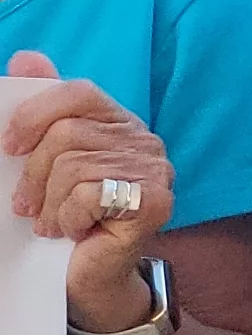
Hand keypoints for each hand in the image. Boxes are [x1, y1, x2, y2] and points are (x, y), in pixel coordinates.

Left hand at [7, 54, 175, 325]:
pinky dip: (70, 218)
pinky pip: (90, 194)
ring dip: (50, 203)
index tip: (10, 146)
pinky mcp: (154, 202)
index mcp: (118, 123)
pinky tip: (78, 231)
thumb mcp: (49, 160)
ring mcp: (154, 171)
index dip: (36, 115)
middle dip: (35, 175)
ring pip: (73, 167)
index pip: (78, 93)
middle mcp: (143, 141)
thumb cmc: (69, 216)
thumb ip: (43, 112)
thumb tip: (27, 57)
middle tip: (30, 204)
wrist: (93, 276)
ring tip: (54, 222)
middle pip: (67, 134)